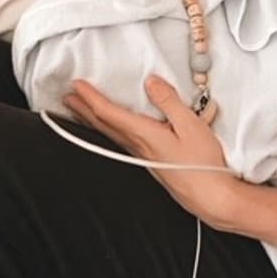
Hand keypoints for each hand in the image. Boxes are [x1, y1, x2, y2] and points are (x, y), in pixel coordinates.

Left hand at [64, 75, 236, 223]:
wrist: (208, 195)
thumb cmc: (201, 165)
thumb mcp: (190, 125)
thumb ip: (169, 101)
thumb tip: (152, 82)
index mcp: (144, 134)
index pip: (109, 113)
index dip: (91, 97)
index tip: (77, 85)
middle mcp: (138, 146)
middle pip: (103, 124)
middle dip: (83, 108)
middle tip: (68, 95)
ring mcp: (142, 155)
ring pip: (109, 133)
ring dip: (92, 119)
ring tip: (81, 109)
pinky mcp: (149, 161)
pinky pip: (121, 140)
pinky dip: (109, 129)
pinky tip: (113, 129)